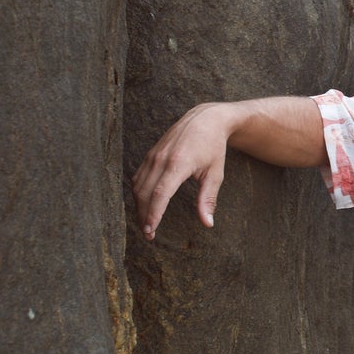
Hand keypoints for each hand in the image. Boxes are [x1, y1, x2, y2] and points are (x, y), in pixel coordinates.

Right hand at [133, 102, 236, 238]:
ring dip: (139, 206)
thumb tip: (208, 223)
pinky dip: (138, 193)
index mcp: (179, 164)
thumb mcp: (215, 173)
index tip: (151, 230)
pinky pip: (138, 177)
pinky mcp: (150, 154)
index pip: (160, 194)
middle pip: (145, 193)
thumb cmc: (213, 147)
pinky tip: (144, 205)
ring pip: (138, 186)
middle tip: (149, 234)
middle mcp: (161, 159)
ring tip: (146, 223)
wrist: (204, 119)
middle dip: (144, 216)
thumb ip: (208, 199)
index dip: (153, 214)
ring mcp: (153, 155)